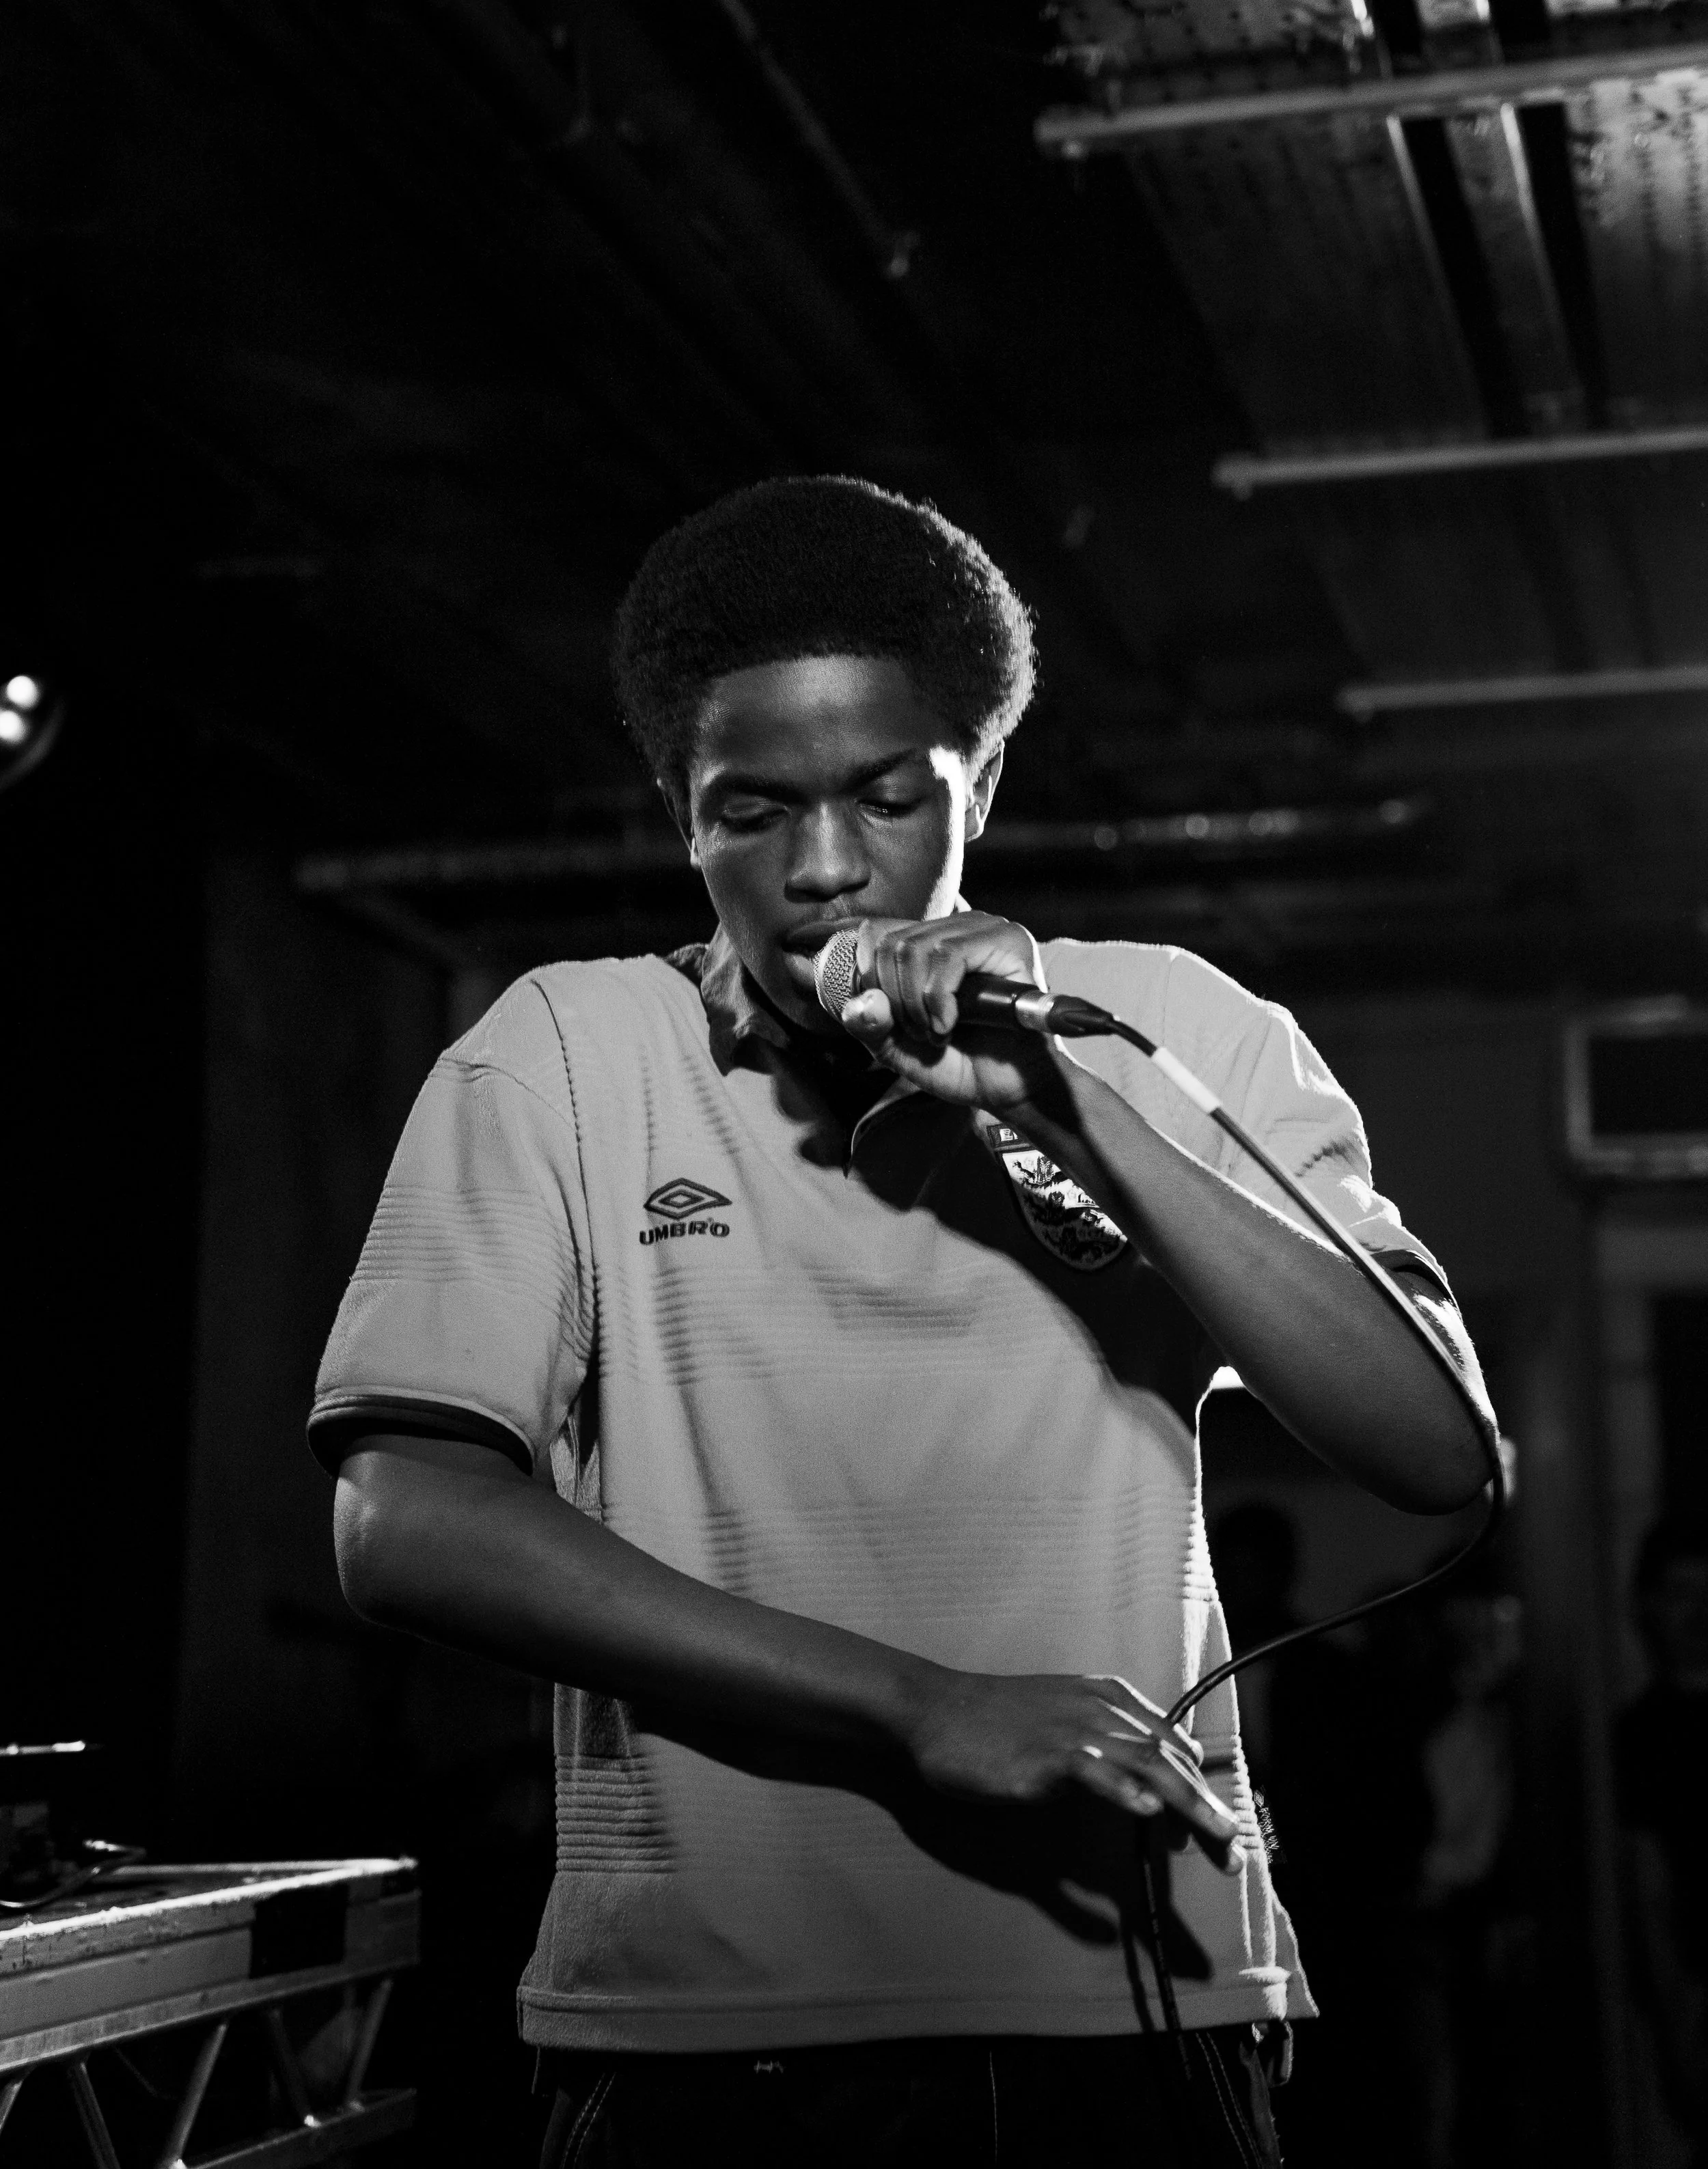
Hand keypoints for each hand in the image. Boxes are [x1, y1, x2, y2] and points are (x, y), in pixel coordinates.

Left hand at [837, 912, 1071, 1116]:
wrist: (1010, 1090)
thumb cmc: (961, 1063)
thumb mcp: (898, 1046)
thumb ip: (869, 1024)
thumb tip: (863, 1000)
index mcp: (933, 940)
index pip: (877, 933)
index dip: (868, 978)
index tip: (888, 1018)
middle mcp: (959, 927)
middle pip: (891, 943)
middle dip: (894, 999)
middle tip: (920, 1034)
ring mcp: (986, 930)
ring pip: (915, 948)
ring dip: (917, 1004)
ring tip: (938, 1033)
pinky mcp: (1008, 943)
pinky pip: (947, 957)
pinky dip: (938, 999)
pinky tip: (949, 1025)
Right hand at [902, 1667, 1244, 1873]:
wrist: (935, 1708)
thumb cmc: (996, 1723)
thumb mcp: (1062, 1723)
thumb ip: (1107, 1753)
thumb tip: (1149, 1794)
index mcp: (1111, 1700)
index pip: (1174, 1746)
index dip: (1202, 1791)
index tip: (1217, 1834)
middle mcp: (1101, 1709)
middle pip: (1172, 1759)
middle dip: (1208, 1808)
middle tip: (1234, 1854)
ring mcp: (1073, 1729)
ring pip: (1147, 1763)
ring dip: (1188, 1805)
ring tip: (1217, 1839)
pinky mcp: (1043, 1754)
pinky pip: (1092, 1769)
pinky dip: (1123, 1788)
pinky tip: (1145, 1810)